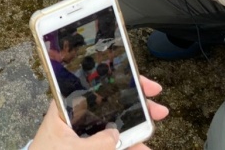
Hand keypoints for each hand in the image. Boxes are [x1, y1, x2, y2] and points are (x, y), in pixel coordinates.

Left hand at [31, 76, 168, 149]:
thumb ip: (98, 143)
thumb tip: (116, 135)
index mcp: (66, 108)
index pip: (95, 87)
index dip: (121, 81)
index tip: (144, 85)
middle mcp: (75, 118)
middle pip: (110, 106)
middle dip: (136, 108)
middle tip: (159, 110)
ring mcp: (82, 135)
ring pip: (113, 128)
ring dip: (134, 134)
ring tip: (149, 141)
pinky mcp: (86, 148)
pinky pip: (109, 145)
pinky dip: (125, 147)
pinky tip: (139, 149)